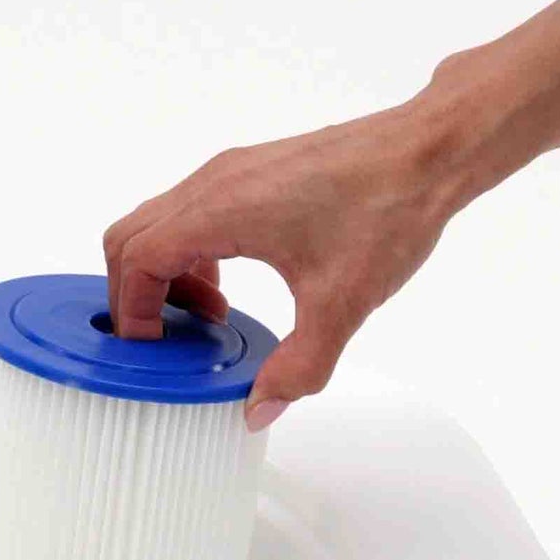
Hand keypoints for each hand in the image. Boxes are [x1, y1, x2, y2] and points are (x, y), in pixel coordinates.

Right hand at [102, 100, 467, 429]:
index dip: (134, 311)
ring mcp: (232, 172)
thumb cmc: (386, 209)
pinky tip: (233, 283)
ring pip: (159, 220)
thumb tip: (260, 408)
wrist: (428, 151)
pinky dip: (190, 251)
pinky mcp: (253, 171)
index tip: (154, 349)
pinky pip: (191, 210)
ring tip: (212, 315)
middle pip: (131, 236)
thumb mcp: (339, 305)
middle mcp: (215, 182)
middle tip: (171, 339)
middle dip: (137, 294)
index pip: (138, 259)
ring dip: (165, 272)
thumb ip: (297, 367)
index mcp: (220, 209)